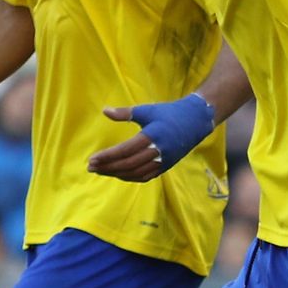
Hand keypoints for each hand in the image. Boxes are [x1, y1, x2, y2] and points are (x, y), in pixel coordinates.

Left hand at [88, 94, 215, 181]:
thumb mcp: (147, 110)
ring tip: (101, 171)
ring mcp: (163, 161)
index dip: (107, 156)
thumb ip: (125, 112)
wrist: (196, 121)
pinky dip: (130, 177)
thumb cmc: (169, 113)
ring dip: (116, 173)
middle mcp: (158, 151)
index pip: (125, 150)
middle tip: (91, 167)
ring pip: (136, 173)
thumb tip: (104, 111)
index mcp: (153, 135)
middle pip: (128, 164)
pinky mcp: (166, 166)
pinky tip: (118, 174)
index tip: (92, 159)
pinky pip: (145, 176)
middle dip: (108, 167)